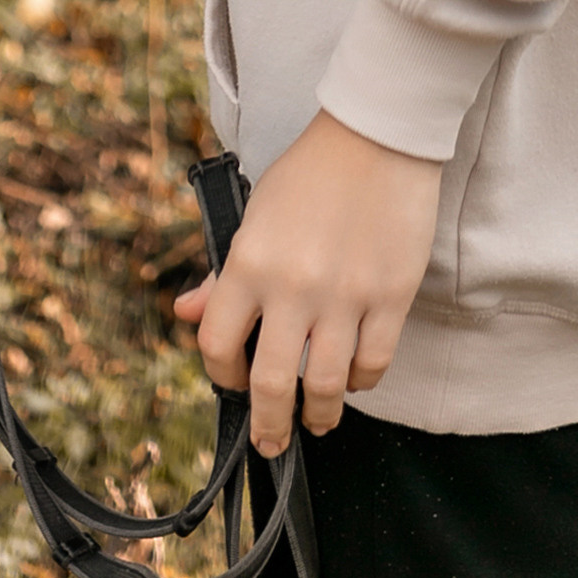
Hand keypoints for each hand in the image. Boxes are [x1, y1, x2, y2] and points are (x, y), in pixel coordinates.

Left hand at [174, 111, 442, 453]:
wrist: (378, 135)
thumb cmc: (311, 172)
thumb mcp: (255, 214)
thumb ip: (224, 272)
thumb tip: (186, 313)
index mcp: (250, 262)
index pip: (216, 344)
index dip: (221, 376)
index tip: (234, 383)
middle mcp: (293, 285)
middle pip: (271, 384)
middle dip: (269, 426)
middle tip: (272, 442)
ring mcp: (345, 294)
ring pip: (326, 387)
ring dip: (319, 416)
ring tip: (318, 420)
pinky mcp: (391, 295)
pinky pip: (373, 364)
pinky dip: (362, 382)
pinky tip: (354, 378)